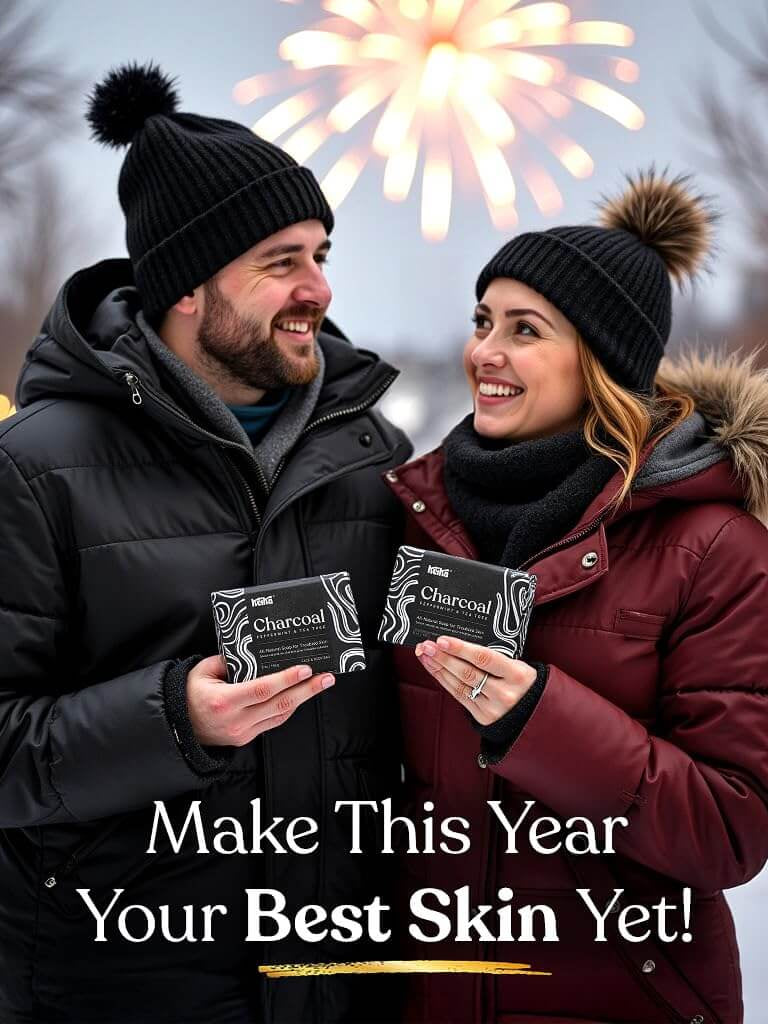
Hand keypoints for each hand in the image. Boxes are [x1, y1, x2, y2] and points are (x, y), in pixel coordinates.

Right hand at [186, 655, 334, 745]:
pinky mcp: (246, 738)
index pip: (262, 689)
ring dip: (303, 699)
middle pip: (279, 704)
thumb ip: (227, 661)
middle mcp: (236, 720)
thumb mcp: (202, 671)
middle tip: (327, 677)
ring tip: (321, 683)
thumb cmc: (189, 694)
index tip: (305, 668)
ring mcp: (242, 732)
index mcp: (224, 701)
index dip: (286, 679)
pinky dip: (289, 707)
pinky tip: (301, 695)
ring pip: (281, 715)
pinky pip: (274, 722)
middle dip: (307, 690)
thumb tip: (252, 652)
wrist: (176, 728)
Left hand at [415, 636, 536, 724]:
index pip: (484, 658)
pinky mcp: (483, 717)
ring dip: (439, 668)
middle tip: (426, 645)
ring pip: (460, 685)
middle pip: (467, 672)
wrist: (535, 713)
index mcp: (517, 675)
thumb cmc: (523, 682)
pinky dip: (445, 681)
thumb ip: (494, 656)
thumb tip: (459, 643)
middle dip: (443, 657)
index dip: (460, 648)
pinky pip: (459, 696)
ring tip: (426, 655)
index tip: (442, 640)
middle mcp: (505, 693)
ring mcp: (493, 708)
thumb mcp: (517, 665)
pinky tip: (435, 670)